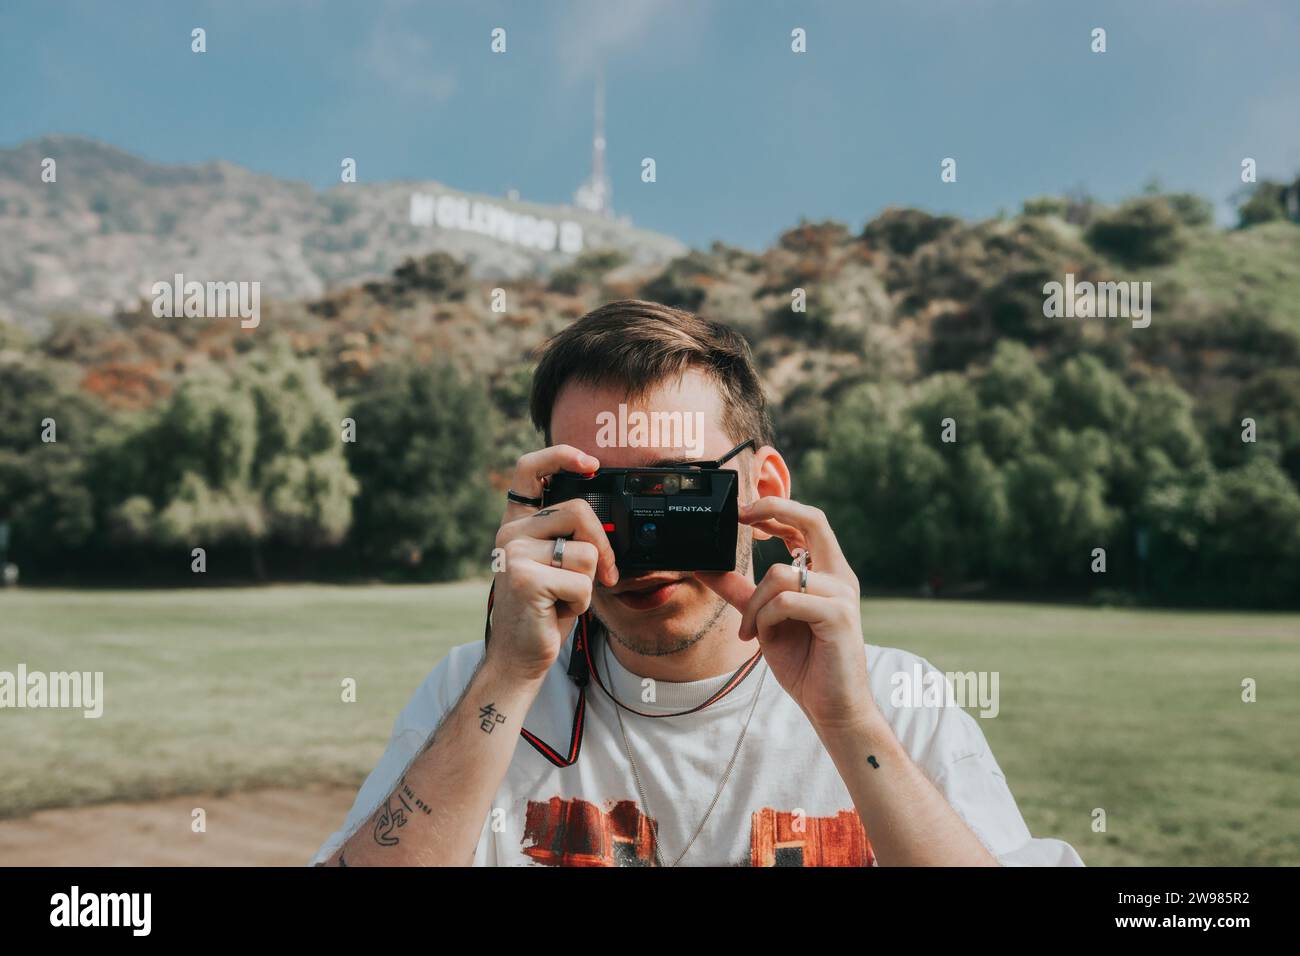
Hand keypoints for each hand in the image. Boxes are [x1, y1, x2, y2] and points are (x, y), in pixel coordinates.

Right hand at [488, 446, 618, 682]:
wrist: (520, 656)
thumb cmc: (544, 611)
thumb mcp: (557, 565)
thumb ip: (570, 537)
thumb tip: (607, 526)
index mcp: (518, 524)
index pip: (529, 470)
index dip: (560, 456)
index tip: (591, 463)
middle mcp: (510, 533)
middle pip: (577, 511)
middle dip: (602, 544)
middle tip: (605, 572)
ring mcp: (514, 554)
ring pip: (585, 552)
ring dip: (587, 582)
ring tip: (563, 598)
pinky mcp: (526, 578)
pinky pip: (581, 582)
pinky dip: (581, 602)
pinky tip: (557, 611)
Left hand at [699, 498, 877, 734]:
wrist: (833, 707)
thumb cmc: (806, 664)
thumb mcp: (765, 621)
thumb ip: (743, 593)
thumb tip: (708, 569)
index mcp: (827, 574)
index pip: (808, 522)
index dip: (777, 508)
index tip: (742, 511)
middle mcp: (840, 577)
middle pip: (813, 520)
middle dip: (775, 508)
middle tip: (742, 515)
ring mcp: (842, 595)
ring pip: (781, 574)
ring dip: (754, 603)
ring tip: (750, 630)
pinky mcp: (838, 616)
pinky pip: (785, 601)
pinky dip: (764, 618)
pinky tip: (762, 638)